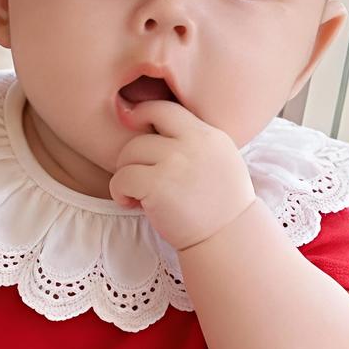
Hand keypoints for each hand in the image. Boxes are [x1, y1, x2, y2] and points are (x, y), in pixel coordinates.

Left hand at [109, 99, 255, 250]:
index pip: (166, 109)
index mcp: (209, 135)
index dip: (142, 114)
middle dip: (131, 155)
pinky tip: (132, 204)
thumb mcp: (220, 161)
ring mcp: (176, 162)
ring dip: (125, 175)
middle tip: (137, 177)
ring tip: (137, 195)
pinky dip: (119, 192)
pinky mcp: (158, 184)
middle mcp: (194, 143)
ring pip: (129, 153)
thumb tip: (152, 128)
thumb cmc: (220, 207)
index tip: (130, 126)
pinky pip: (122, 178)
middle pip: (141, 132)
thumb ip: (195, 142)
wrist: (229, 240)